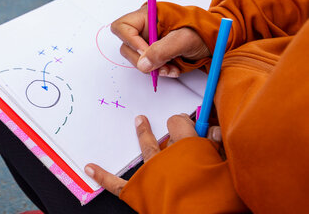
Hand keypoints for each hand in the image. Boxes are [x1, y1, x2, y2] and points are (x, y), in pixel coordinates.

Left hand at [85, 114, 222, 195]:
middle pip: (166, 134)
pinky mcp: (138, 192)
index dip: (185, 122)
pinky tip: (90, 167)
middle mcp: (166, 156)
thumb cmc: (218, 198)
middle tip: (169, 121)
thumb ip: (220, 150)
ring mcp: (151, 173)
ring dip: (143, 134)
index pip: (180, 122)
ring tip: (140, 121)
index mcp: (188, 146)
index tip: (191, 125)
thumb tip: (213, 133)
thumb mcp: (229, 170)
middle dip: (167, 127)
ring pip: (145, 148)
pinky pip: (116, 184)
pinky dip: (102, 176)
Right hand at [111, 6, 210, 77]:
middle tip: (160, 65)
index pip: (123, 26)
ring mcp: (148, 41)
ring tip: (171, 69)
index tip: (145, 53)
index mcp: (148, 15)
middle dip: (143, 59)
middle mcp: (144, 27)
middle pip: (127, 45)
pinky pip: (147, 65)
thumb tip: (142, 64)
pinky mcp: (153, 53)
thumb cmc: (202, 32)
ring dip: (152, 68)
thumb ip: (162, 50)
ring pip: (137, 58)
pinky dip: (158, 70)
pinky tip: (172, 69)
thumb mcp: (183, 39)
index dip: (130, 41)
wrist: (214, 41)